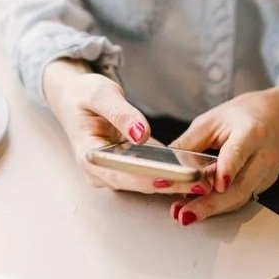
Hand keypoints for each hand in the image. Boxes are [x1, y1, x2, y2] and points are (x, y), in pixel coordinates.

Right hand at [43, 59, 211, 194]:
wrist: (74, 97)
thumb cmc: (83, 95)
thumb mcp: (100, 94)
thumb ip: (120, 113)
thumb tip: (141, 134)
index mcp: (88, 154)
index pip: (118, 173)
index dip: (144, 179)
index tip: (169, 179)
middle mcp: (99, 171)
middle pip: (136, 184)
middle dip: (167, 184)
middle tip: (199, 181)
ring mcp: (113, 172)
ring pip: (146, 184)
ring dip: (173, 182)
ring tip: (204, 178)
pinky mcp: (127, 168)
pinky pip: (150, 174)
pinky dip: (171, 173)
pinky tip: (195, 170)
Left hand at [167, 82, 278, 224]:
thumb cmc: (248, 115)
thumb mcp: (215, 119)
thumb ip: (190, 141)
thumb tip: (164, 161)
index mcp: (252, 131)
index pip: (240, 151)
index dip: (227, 168)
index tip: (216, 183)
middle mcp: (263, 156)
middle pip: (239, 186)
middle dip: (210, 204)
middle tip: (184, 214)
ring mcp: (266, 174)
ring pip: (239, 197)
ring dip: (211, 210)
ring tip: (184, 215)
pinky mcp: (263, 185)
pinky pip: (239, 198)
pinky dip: (218, 206)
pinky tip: (197, 209)